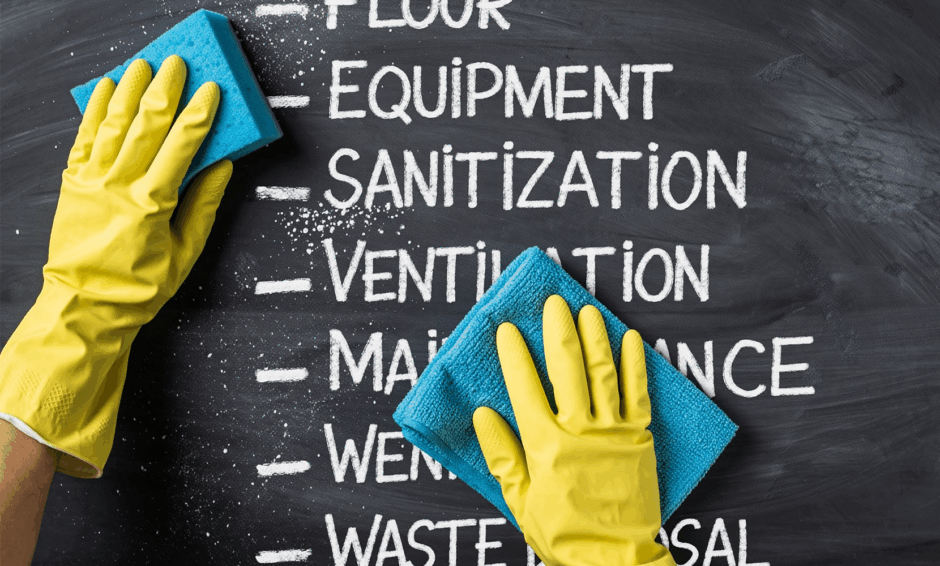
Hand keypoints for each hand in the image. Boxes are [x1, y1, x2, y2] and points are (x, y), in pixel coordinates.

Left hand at [0, 55, 231, 476]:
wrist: (85, 306)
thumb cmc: (139, 286)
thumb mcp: (186, 253)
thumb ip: (204, 206)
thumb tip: (222, 168)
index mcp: (151, 203)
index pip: (181, 146)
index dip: (199, 115)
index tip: (211, 91)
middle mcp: (119, 185)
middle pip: (146, 125)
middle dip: (165, 91)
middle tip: (178, 64)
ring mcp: (91, 180)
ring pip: (113, 123)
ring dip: (130, 91)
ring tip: (144, 66)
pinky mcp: (73, 182)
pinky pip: (84, 137)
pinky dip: (96, 111)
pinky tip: (107, 90)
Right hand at [473, 295, 674, 565]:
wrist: (612, 558)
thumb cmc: (561, 532)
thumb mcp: (519, 499)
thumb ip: (501, 455)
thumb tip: (484, 414)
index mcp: (544, 444)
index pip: (524, 387)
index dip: (514, 355)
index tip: (507, 329)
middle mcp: (578, 429)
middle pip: (566, 368)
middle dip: (557, 331)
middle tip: (552, 303)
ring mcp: (612, 431)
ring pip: (602, 373)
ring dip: (594, 337)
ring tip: (587, 310)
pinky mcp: (639, 438)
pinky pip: (637, 394)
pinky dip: (635, 365)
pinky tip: (631, 339)